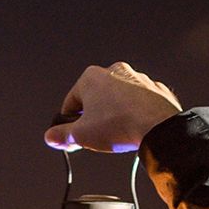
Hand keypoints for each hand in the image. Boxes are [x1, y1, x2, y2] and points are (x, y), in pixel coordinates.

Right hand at [43, 62, 182, 152]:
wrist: (157, 126)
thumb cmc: (119, 124)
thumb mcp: (81, 135)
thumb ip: (62, 135)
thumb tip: (51, 136)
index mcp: (91, 77)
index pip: (71, 102)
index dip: (69, 122)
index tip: (71, 135)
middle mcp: (114, 72)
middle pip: (95, 98)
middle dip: (93, 117)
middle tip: (94, 136)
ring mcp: (137, 79)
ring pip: (119, 99)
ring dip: (115, 114)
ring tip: (116, 134)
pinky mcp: (155, 90)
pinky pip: (139, 103)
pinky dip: (135, 113)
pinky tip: (134, 128)